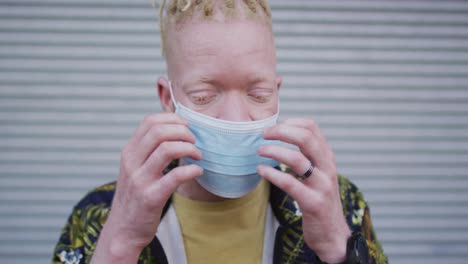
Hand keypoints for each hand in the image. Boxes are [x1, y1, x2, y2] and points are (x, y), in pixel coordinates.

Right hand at [91, 113, 202, 262]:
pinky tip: (197, 171)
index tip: (186, 126)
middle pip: (159, 131)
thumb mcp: (135, 169)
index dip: (172, 119)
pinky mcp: (151, 197)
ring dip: (189, 148)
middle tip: (194, 142)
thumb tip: (176, 132)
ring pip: (167, 149)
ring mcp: (140, 179)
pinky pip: (175, 176)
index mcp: (129, 152)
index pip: (150, 121)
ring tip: (197, 156)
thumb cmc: (135, 198)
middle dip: (183, 132)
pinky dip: (192, 170)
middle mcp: (132, 162)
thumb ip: (149, 151)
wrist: (123, 230)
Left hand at [257, 118, 350, 263]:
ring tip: (259, 151)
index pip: (312, 128)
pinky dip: (272, 173)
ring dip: (274, 151)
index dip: (291, 122)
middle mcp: (327, 168)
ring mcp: (322, 185)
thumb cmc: (319, 201)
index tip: (274, 126)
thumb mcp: (317, 174)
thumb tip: (280, 139)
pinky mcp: (313, 202)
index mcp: (327, 157)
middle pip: (306, 138)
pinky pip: (290, 183)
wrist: (332, 234)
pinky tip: (261, 170)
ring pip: (297, 159)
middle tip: (264, 134)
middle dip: (281, 132)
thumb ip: (305, 158)